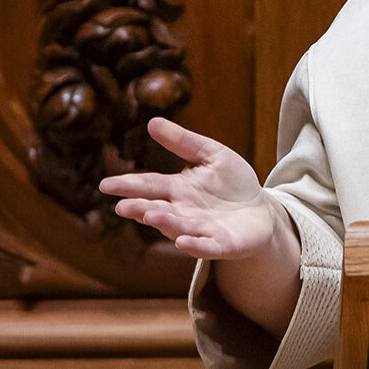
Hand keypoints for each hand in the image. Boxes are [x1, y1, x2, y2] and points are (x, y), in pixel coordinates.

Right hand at [100, 116, 276, 259]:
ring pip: (177, 227)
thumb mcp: (211, 155)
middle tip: (121, 206)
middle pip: (157, 209)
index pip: (149, 185)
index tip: (106, 184)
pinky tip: (183, 241)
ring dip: (164, 223)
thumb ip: (183, 142)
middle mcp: (183, 212)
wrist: (262, 211)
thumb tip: (152, 121)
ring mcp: (200, 230)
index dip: (128, 185)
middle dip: (140, 208)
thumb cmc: (233, 183)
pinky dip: (194, 245)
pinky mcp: (221, 245)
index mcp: (177, 189)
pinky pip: (206, 247)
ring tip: (150, 215)